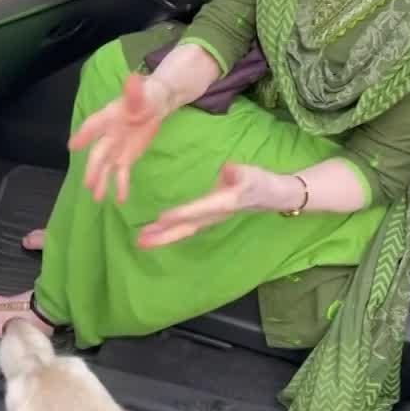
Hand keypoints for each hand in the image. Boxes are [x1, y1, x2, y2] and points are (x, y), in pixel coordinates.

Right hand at [69, 73, 169, 203]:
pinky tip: (120, 200)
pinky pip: (121, 174)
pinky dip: (121, 186)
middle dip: (93, 168)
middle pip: (98, 153)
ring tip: (98, 198)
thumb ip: (135, 92)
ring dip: (102, 182)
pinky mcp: (125, 158)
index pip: (94, 125)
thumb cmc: (146, 96)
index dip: (84, 135)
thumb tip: (133, 79)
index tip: (73, 146)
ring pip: (106, 167)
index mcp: (108, 117)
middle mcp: (107, 134)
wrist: (154, 105)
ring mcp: (115, 148)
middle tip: (88, 183)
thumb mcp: (143, 93)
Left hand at [137, 163, 274, 248]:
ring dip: (162, 237)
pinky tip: (154, 233)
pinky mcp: (206, 218)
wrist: (269, 196)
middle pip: (186, 228)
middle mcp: (213, 215)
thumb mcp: (251, 173)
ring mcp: (208, 219)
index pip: (199, 209)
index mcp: (223, 203)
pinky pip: (185, 227)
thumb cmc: (259, 181)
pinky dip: (169, 232)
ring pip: (183, 231)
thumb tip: (228, 169)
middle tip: (140, 241)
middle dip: (164, 235)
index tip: (162, 217)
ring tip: (140, 241)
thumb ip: (238, 172)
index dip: (182, 213)